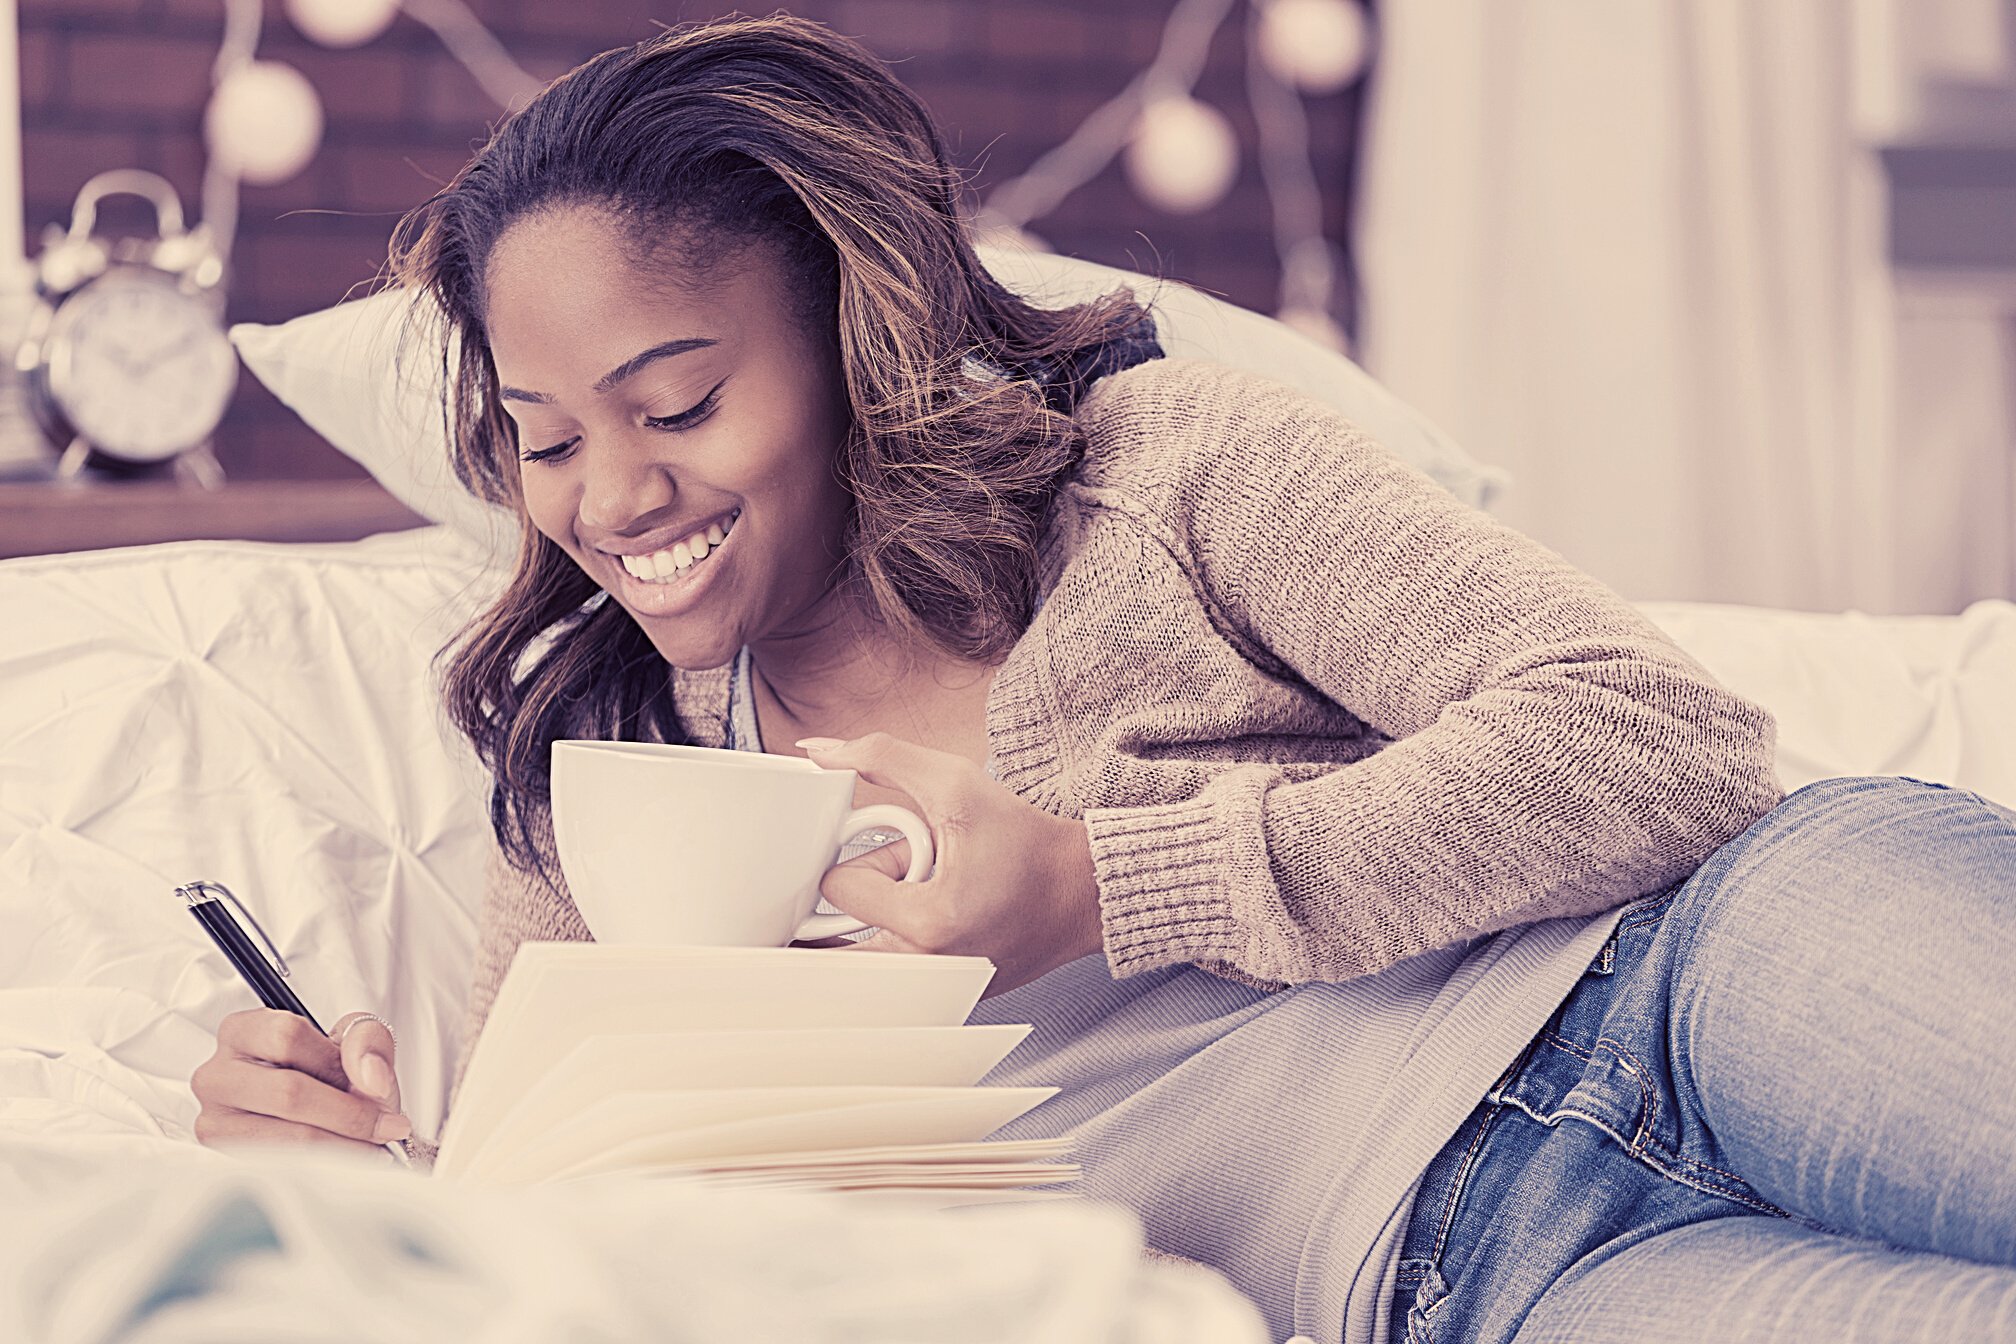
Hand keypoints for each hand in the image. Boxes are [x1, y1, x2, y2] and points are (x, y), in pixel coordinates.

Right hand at [191, 1009, 410, 1156]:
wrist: (322, 1116)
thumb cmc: (330, 1074)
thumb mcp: (354, 1041)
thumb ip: (367, 1042)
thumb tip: (371, 1079)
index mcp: (242, 1031)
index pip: (287, 1037)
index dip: (337, 1063)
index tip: (377, 1089)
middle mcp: (217, 1076)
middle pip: (287, 1092)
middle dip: (348, 1114)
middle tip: (388, 1128)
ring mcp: (214, 1123)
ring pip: (285, 1138)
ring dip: (341, 1147)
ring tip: (374, 1148)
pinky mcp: (223, 1162)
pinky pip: (278, 1170)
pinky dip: (322, 1169)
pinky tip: (347, 1162)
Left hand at [798, 733, 1105, 994]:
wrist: (1080, 892)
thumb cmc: (1024, 839)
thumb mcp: (954, 782)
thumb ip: (881, 757)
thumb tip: (816, 752)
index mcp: (929, 921)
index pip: (838, 886)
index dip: (866, 855)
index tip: (908, 849)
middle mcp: (927, 969)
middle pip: (833, 936)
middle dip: (860, 900)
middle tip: (905, 879)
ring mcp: (934, 993)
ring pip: (857, 958)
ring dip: (875, 924)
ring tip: (919, 901)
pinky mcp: (942, 1002)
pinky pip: (886, 979)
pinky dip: (894, 947)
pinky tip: (931, 924)